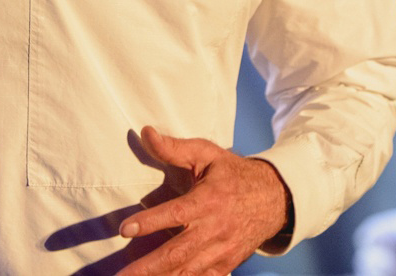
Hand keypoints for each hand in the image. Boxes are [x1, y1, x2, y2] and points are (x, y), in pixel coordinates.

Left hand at [114, 127, 290, 275]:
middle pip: (177, 253)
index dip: (149, 223)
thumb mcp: (206, 154)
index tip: (124, 230)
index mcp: (208, 200)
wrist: (274, 199)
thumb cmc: (233, 174)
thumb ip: (175, 148)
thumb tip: (146, 133)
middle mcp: (215, 229)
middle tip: (121, 275)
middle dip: (147, 267)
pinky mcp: (227, 264)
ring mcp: (222, 250)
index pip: (175, 214)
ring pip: (187, 271)